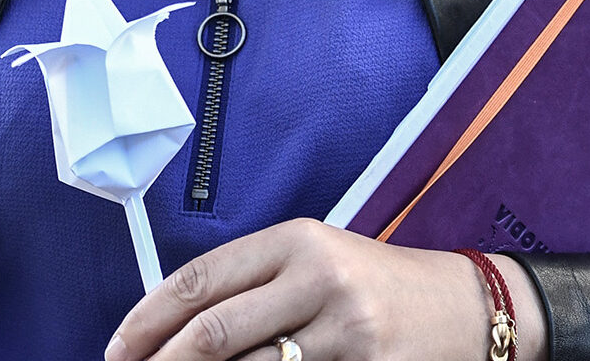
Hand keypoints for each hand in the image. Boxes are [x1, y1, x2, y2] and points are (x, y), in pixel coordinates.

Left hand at [103, 218, 547, 360]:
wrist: (471, 309)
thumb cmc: (381, 286)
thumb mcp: (318, 261)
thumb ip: (253, 283)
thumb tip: (171, 326)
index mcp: (299, 240)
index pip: (200, 280)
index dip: (146, 320)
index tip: (117, 349)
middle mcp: (321, 279)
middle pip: (214, 334)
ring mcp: (347, 334)